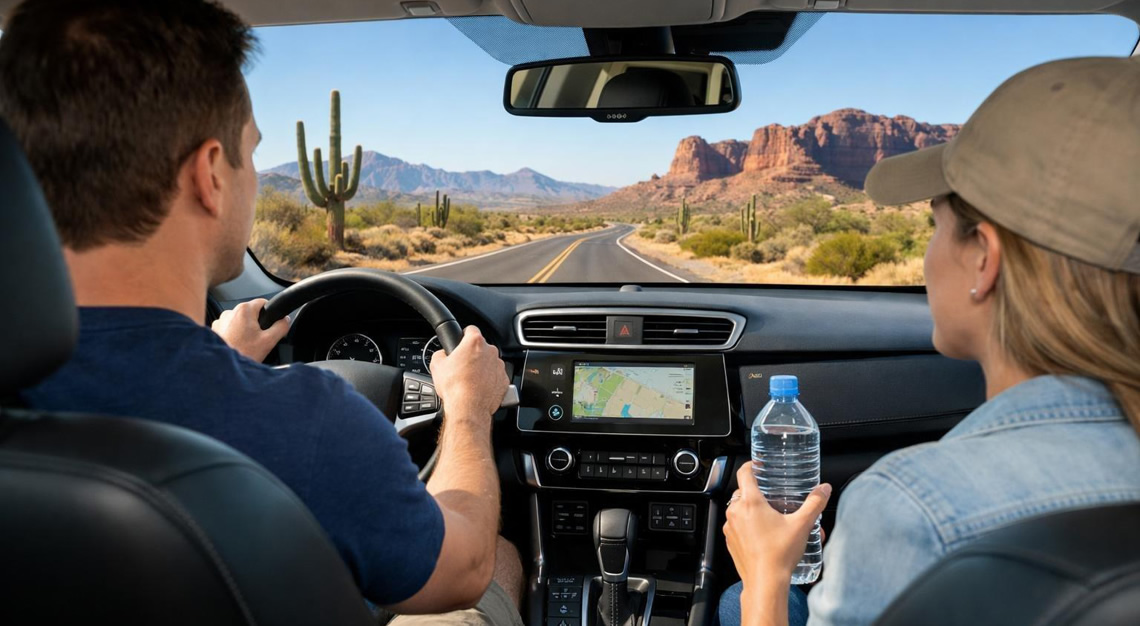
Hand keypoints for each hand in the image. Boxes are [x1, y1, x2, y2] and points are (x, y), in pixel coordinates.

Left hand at [211, 298, 289, 362]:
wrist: (223, 368)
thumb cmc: (242, 354)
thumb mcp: (269, 341)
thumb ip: (281, 327)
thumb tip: (285, 320)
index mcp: (244, 310)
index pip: (263, 302)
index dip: (270, 313)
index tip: (270, 324)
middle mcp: (230, 312)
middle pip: (251, 312)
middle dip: (257, 324)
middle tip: (258, 339)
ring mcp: (221, 321)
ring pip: (240, 321)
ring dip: (244, 330)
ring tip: (246, 344)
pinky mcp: (215, 330)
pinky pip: (229, 328)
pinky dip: (234, 335)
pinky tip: (237, 345)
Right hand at [429, 326, 508, 422]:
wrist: (469, 407)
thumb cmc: (455, 386)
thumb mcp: (437, 365)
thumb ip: (441, 354)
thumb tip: (443, 355)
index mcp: (474, 342)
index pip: (470, 330)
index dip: (463, 335)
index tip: (461, 341)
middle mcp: (490, 351)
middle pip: (481, 347)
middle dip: (472, 354)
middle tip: (462, 366)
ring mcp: (499, 366)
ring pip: (489, 362)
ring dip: (481, 368)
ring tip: (470, 380)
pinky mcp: (504, 380)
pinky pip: (495, 376)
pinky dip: (489, 380)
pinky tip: (478, 388)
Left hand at [724, 463, 830, 586]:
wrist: (766, 582)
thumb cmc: (780, 554)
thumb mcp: (801, 525)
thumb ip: (814, 504)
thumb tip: (824, 489)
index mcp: (750, 502)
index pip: (744, 473)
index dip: (750, 465)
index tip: (757, 465)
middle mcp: (736, 512)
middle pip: (742, 492)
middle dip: (755, 492)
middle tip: (770, 496)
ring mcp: (730, 527)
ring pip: (738, 509)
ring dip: (750, 509)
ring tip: (768, 517)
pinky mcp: (730, 541)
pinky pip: (736, 526)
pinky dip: (745, 525)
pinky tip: (761, 533)